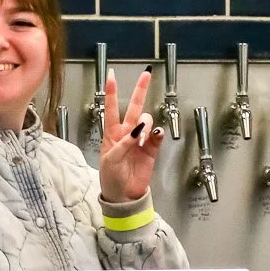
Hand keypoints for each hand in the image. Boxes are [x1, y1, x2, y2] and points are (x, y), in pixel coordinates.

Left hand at [98, 69, 165, 204]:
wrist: (123, 196)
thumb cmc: (111, 177)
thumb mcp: (111, 159)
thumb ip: (123, 143)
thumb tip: (138, 131)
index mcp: (112, 133)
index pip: (111, 108)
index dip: (111, 92)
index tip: (111, 75)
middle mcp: (127, 132)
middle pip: (134, 106)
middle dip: (140, 90)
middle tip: (146, 74)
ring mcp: (141, 140)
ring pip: (147, 120)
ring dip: (146, 124)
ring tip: (142, 137)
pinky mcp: (151, 149)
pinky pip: (158, 135)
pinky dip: (158, 133)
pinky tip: (156, 135)